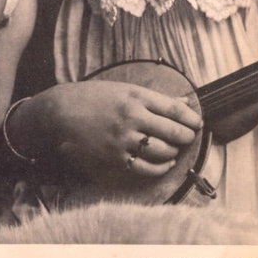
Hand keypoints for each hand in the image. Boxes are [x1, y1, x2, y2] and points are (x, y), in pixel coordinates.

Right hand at [16, 80, 201, 180]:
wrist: (60, 112)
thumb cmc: (94, 97)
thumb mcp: (125, 89)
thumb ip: (156, 98)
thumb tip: (185, 102)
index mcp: (136, 97)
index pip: (174, 109)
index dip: (191, 118)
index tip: (197, 122)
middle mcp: (131, 118)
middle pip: (173, 132)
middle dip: (186, 136)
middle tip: (188, 137)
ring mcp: (123, 139)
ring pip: (162, 151)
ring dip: (174, 152)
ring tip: (175, 149)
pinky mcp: (114, 157)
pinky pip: (145, 168)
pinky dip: (161, 167)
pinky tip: (165, 163)